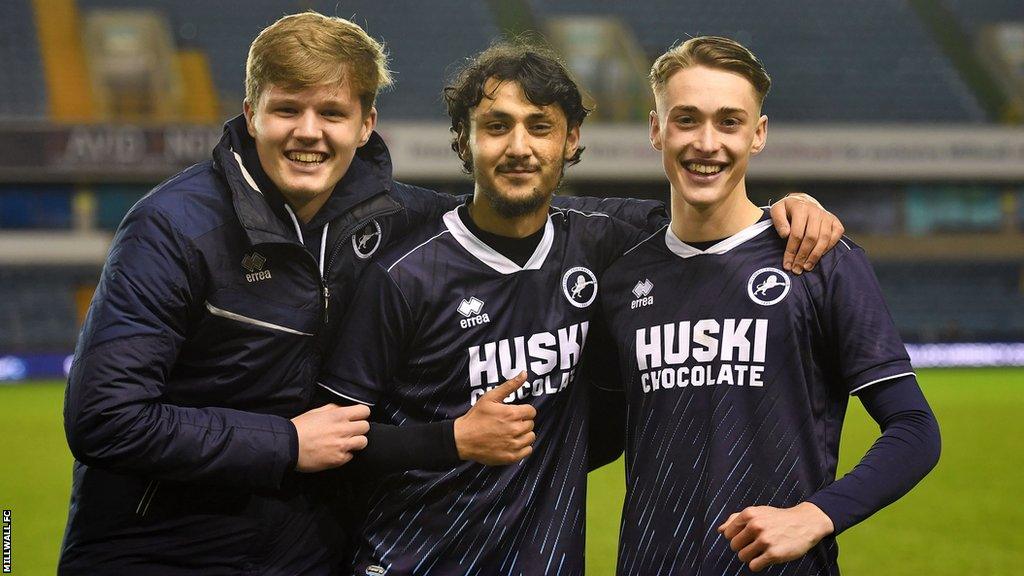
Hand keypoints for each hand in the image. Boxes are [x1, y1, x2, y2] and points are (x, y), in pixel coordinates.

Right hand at [291, 403, 370, 471]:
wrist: (288, 447)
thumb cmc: (300, 428)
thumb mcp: (316, 412)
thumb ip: (333, 409)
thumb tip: (344, 409)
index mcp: (338, 415)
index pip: (364, 411)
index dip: (361, 414)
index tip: (357, 417)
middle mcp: (343, 430)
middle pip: (366, 427)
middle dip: (359, 428)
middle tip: (349, 431)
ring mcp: (342, 446)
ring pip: (363, 442)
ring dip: (356, 442)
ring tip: (345, 442)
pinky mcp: (339, 459)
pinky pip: (351, 456)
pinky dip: (345, 454)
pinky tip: (335, 452)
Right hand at [454, 372, 536, 464]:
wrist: (463, 439)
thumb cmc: (476, 417)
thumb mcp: (490, 397)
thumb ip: (510, 385)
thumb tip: (524, 373)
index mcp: (511, 414)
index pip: (532, 412)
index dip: (524, 411)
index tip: (515, 413)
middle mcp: (515, 429)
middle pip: (531, 424)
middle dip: (522, 422)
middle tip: (509, 423)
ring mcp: (513, 444)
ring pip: (531, 437)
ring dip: (524, 434)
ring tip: (511, 432)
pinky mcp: (511, 456)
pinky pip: (528, 451)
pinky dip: (523, 447)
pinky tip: (512, 442)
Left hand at [717, 502, 834, 571]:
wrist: (805, 523)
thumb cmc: (778, 518)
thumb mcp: (757, 512)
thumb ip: (736, 519)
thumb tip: (720, 530)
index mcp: (749, 514)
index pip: (728, 533)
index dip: (736, 538)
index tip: (747, 537)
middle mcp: (755, 526)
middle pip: (734, 546)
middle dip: (743, 548)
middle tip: (755, 545)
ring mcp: (765, 540)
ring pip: (743, 557)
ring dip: (750, 557)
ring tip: (761, 551)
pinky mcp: (774, 554)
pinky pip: (754, 566)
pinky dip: (757, 565)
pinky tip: (766, 558)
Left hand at [770, 193, 844, 274]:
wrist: (803, 201)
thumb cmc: (788, 209)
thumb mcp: (777, 210)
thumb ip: (778, 221)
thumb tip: (785, 235)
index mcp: (800, 208)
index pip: (796, 234)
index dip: (791, 251)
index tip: (787, 264)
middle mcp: (816, 211)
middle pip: (811, 238)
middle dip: (803, 256)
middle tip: (797, 269)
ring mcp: (827, 216)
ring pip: (824, 239)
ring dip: (815, 256)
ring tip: (807, 267)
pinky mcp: (835, 221)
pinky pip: (836, 236)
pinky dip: (828, 248)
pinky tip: (819, 257)